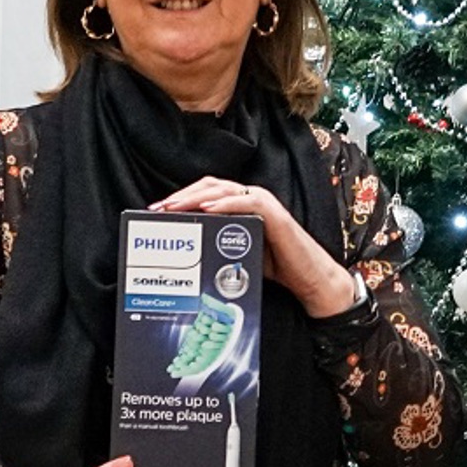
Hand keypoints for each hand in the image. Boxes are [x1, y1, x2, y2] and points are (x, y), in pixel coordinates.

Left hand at [149, 177, 355, 317]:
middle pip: (211, 186)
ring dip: (196, 197)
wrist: (309, 279)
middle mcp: (251, 199)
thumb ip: (216, 245)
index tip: (157, 211)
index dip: (181, 198)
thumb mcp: (236, 254)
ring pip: (225, 190)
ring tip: (175, 207)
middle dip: (182, 195)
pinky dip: (225, 203)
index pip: (206, 193)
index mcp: (241, 206)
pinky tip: (207, 209)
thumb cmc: (275, 267)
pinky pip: (248, 202)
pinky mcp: (275, 213)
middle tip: (158, 208)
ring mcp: (264, 203)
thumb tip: (184, 252)